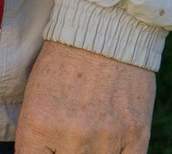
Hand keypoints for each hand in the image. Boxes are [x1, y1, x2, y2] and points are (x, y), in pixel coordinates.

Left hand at [14, 40, 155, 153]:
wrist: (103, 30)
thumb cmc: (63, 60)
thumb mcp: (35, 95)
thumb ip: (37, 134)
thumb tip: (41, 153)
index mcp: (39, 124)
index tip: (48, 148)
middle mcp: (72, 136)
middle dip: (66, 150)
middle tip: (71, 133)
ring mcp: (106, 138)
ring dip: (92, 152)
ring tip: (90, 132)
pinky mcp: (136, 135)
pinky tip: (111, 145)